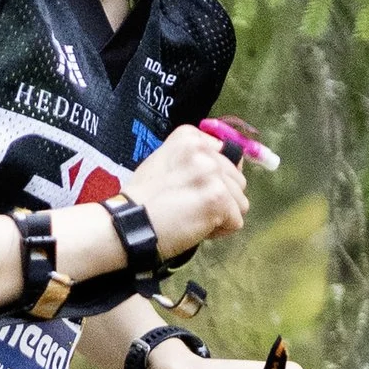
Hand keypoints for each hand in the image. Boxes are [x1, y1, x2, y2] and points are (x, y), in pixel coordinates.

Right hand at [125, 124, 253, 261]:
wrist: (128, 224)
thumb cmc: (144, 200)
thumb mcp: (165, 161)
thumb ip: (196, 158)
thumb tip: (235, 163)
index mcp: (190, 137)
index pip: (227, 158)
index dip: (213, 180)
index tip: (189, 190)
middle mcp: (204, 150)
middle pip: (237, 181)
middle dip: (219, 200)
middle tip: (188, 207)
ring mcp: (212, 173)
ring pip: (240, 202)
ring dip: (220, 216)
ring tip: (191, 217)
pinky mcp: (218, 198)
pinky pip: (236, 222)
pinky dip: (218, 232)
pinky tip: (195, 228)